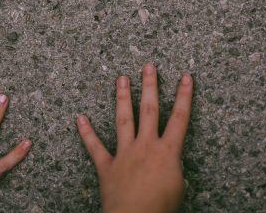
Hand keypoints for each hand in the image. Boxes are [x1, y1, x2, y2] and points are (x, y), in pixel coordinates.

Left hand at [77, 64, 192, 212]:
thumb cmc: (161, 208)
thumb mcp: (178, 185)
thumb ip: (172, 165)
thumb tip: (169, 157)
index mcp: (167, 151)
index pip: (180, 118)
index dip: (184, 96)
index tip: (185, 77)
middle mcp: (145, 146)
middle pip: (149, 110)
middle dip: (150, 86)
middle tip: (148, 66)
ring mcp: (125, 153)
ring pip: (124, 120)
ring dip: (123, 97)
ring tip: (121, 78)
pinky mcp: (107, 166)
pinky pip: (95, 147)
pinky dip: (86, 133)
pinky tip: (79, 118)